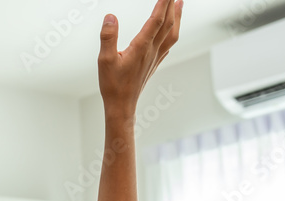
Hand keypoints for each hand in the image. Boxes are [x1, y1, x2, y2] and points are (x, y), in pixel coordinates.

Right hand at [98, 0, 181, 116]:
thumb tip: (110, 17)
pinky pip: (168, 44)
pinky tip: (172, 31)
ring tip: (180, 3)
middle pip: (168, 22)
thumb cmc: (113, 85)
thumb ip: (108, 37)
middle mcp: (152, 50)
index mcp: (141, 47)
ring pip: (172, 33)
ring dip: (178, 16)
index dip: (163, 3)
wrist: (122, 106)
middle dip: (172, 4)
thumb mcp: (104, 60)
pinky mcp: (154, 64)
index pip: (156, 19)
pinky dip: (173, 32)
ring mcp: (155, 57)